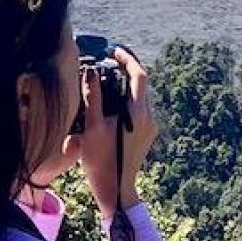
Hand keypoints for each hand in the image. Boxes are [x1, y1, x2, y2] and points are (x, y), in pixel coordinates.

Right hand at [67, 45, 159, 216]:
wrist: (115, 189)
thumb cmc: (101, 161)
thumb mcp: (92, 127)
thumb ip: (93, 97)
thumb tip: (91, 72)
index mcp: (138, 113)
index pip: (139, 75)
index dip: (127, 59)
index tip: (114, 51)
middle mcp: (149, 118)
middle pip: (141, 85)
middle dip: (125, 70)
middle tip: (107, 61)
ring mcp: (150, 127)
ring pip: (141, 97)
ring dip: (125, 86)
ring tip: (105, 80)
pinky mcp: (146, 135)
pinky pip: (139, 110)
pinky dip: (127, 100)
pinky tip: (110, 103)